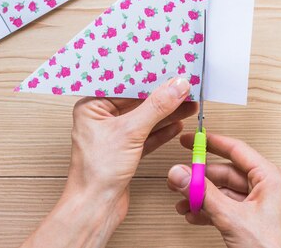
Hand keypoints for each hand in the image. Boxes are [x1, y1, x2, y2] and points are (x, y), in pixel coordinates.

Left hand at [22, 77, 196, 247]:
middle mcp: (100, 118)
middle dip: (162, 95)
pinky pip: (146, 135)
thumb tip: (176, 86)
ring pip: (144, 118)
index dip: (149, 77)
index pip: (124, 84)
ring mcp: (113, 135)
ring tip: (189, 103)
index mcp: (92, 106)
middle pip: (136, 101)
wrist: (95, 208)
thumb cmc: (97, 172)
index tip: (170, 71)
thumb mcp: (130, 132)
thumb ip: (156, 107)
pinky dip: (161, 130)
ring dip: (166, 112)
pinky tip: (177, 122)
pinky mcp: (124, 151)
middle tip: (184, 87)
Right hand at [167, 133, 280, 247]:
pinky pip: (232, 208)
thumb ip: (204, 194)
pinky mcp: (259, 221)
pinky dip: (213, 211)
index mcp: (272, 178)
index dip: (210, 143)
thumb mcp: (233, 218)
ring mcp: (265, 206)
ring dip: (204, 198)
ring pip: (227, 193)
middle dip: (201, 178)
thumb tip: (182, 174)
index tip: (191, 140)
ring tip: (184, 202)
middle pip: (228, 173)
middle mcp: (270, 188)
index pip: (236, 150)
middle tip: (180, 178)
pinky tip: (196, 216)